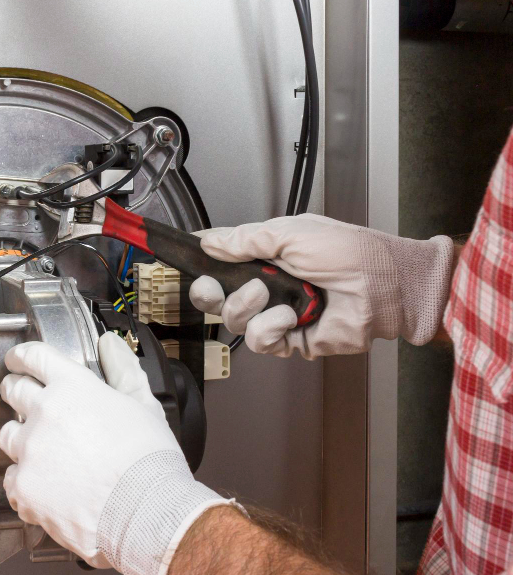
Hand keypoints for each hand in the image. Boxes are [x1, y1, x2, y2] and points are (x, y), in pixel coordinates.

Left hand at [0, 333, 232, 574]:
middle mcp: (44, 413)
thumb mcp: (144, 406)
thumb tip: (112, 346)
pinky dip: (25, 482)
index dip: (21, 356)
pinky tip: (46, 486)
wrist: (146, 514)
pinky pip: (12, 478)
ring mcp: (30, 450)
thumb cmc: (149, 463)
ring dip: (21, 438)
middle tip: (25, 401)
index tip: (17, 361)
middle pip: (12, 390)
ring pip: (8, 434)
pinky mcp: (24, 486)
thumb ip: (124, 371)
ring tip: (44, 452)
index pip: (33, 356)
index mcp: (73, 387)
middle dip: (16, 391)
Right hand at [190, 214, 453, 358]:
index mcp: (266, 256)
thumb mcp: (292, 233)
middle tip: (214, 285)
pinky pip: (260, 341)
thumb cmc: (352, 253)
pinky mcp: (290, 339)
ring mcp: (277, 313)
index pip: (221, 260)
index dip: (202, 263)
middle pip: (216, 297)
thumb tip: (210, 241)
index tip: (188, 260)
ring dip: (245, 306)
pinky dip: (270, 328)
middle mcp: (268, 285)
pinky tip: (289, 315)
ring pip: (234, 320)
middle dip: (208, 292)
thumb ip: (246, 238)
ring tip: (268, 294)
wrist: (387, 286)